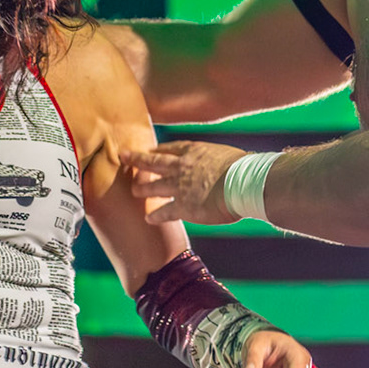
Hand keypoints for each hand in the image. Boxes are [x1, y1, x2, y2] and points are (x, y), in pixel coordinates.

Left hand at [126, 142, 247, 224]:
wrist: (243, 183)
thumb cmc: (243, 168)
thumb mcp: (228, 155)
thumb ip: (219, 161)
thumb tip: (227, 166)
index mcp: (195, 151)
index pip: (171, 148)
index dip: (159, 149)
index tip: (151, 150)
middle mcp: (182, 167)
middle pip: (154, 162)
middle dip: (137, 159)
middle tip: (125, 156)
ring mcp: (179, 187)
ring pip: (153, 186)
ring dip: (141, 188)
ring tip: (134, 190)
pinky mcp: (183, 207)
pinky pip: (164, 211)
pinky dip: (155, 215)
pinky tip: (148, 218)